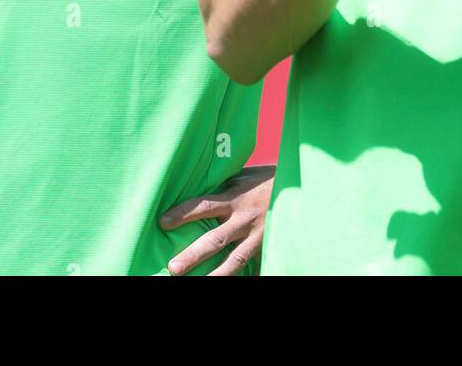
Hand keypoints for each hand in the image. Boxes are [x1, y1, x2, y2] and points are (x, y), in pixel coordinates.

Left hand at [159, 166, 273, 275]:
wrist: (298, 185)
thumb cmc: (265, 179)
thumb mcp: (243, 177)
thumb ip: (223, 189)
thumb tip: (195, 190)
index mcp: (236, 198)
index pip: (204, 205)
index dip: (182, 214)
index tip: (162, 222)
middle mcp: (245, 218)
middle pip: (216, 239)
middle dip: (193, 255)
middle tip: (173, 268)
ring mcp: (258, 235)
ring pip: (235, 260)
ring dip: (216, 274)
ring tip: (200, 284)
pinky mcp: (268, 246)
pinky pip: (257, 265)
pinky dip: (247, 275)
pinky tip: (231, 280)